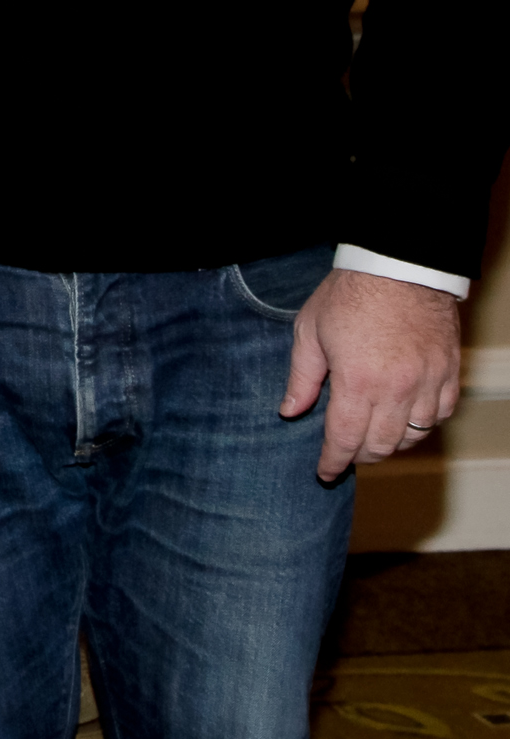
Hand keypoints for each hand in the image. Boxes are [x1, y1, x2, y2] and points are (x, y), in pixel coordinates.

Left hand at [281, 268, 462, 481]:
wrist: (398, 266)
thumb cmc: (349, 295)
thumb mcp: (309, 332)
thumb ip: (302, 378)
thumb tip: (290, 411)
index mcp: (358, 381)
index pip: (345, 439)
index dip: (333, 461)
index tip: (325, 472)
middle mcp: (396, 389)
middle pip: (381, 444)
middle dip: (360, 456)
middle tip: (346, 455)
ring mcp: (427, 382)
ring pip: (413, 435)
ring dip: (391, 444)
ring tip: (373, 439)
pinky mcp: (448, 373)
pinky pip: (439, 415)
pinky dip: (422, 425)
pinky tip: (406, 420)